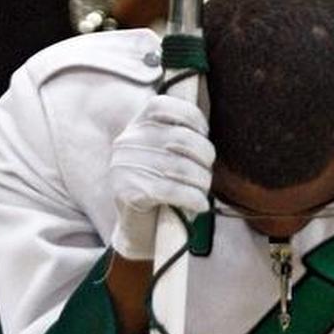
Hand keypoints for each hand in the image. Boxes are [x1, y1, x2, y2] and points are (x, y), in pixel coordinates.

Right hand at [109, 95, 213, 260]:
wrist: (140, 227)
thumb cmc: (164, 186)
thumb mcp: (171, 154)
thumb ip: (184, 136)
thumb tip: (208, 134)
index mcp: (138, 125)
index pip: (166, 106)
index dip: (194, 119)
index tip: (204, 135)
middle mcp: (128, 141)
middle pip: (182, 139)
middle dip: (205, 157)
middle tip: (206, 173)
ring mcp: (125, 166)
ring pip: (182, 167)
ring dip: (202, 182)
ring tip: (202, 191)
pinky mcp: (128, 192)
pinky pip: (173, 191)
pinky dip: (195, 198)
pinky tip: (200, 205)